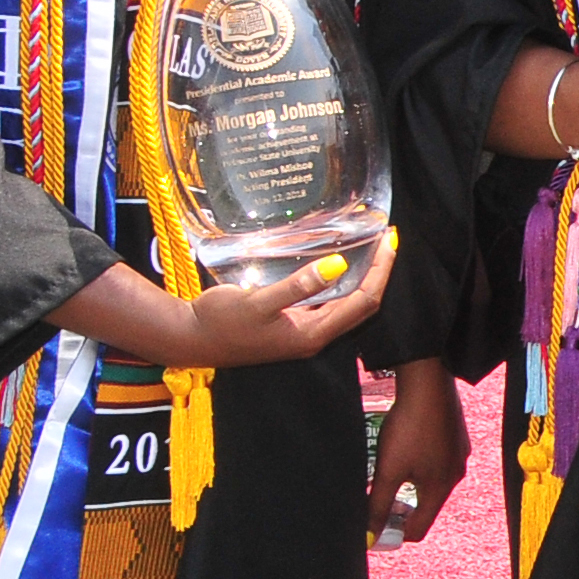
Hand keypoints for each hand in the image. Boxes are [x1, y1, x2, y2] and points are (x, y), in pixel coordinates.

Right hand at [63, 228, 398, 368]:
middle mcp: (314, 336)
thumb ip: (297, 286)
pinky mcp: (291, 326)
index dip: (381, 271)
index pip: (363, 301)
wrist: (188, 339)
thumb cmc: (219, 321)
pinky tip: (337, 264)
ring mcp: (303, 333)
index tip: (390, 240)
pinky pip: (328, 303)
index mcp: (313, 333)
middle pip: (362, 304)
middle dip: (379, 272)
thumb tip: (337, 265)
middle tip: (387, 240)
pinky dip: (340, 282)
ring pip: (346, 304)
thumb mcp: (257, 301)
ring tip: (371, 248)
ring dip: (362, 277)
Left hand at [364, 356, 467, 545]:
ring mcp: (459, 455)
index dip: (394, 533)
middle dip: (401, 509)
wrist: (428, 384)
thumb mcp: (387, 470)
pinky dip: (420, 466)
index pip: (419, 528)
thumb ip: (378, 505)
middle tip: (377, 498)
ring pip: (432, 484)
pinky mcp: (457, 438)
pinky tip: (406, 449)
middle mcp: (455, 475)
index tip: (373, 525)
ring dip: (410, 486)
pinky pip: (438, 463)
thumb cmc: (408, 428)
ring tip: (388, 471)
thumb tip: (369, 536)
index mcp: (440, 489)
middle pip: (426, 506)